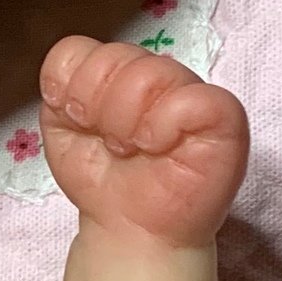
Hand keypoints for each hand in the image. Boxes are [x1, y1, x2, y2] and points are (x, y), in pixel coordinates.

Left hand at [37, 37, 248, 248]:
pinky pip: (191, 100)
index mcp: (118, 72)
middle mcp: (157, 75)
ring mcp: (191, 91)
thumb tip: (65, 76)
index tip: (80, 121)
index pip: (80, 50)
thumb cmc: (104, 179)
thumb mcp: (62, 130)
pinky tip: (156, 146)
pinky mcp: (223, 116)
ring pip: (151, 73)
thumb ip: (59, 87)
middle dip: (99, 107)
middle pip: (115, 56)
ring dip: (127, 120)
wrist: (131, 230)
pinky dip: (162, 124)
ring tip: (133, 148)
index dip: (72, 86)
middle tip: (111, 142)